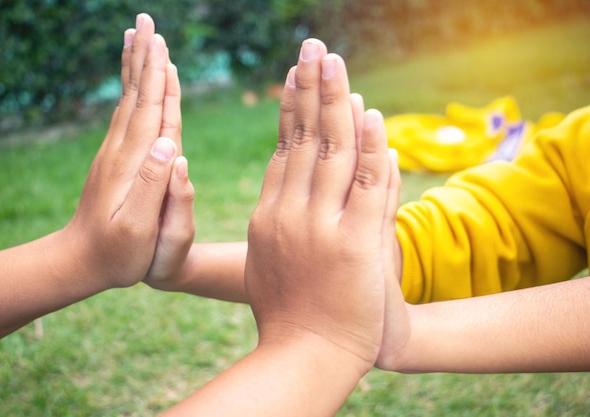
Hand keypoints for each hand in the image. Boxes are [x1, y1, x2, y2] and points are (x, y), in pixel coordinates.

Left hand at [61, 14, 180, 288]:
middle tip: (146, 22)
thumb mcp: (140, 229)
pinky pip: (126, 116)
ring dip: (136, 68)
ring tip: (139, 39)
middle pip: (136, 96)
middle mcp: (122, 151)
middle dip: (144, 59)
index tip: (160, 43)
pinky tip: (135, 83)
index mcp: (133, 164)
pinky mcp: (115, 160)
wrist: (81, 261)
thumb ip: (156, 187)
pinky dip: (133, 92)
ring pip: (129, 100)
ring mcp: (116, 153)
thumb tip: (170, 144)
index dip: (157, 77)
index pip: (149, 112)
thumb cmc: (118, 253)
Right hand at [244, 38, 399, 372]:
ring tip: (335, 61)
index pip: (285, 150)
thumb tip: (284, 164)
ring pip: (332, 154)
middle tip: (314, 48)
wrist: (307, 355)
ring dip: (335, 103)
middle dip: (310, 89)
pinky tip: (369, 114)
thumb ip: (278, 211)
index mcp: (268, 215)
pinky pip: (364, 186)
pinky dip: (368, 148)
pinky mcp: (354, 244)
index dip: (291, 109)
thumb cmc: (289, 310)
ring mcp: (320, 227)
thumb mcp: (270, 256)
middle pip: (304, 140)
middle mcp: (289, 214)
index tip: (296, 76)